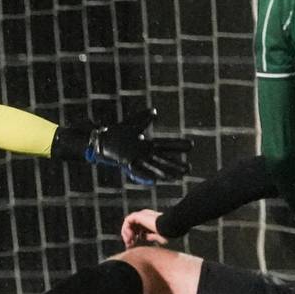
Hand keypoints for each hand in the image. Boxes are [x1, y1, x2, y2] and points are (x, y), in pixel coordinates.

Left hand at [70, 108, 190, 184]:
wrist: (102, 140)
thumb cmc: (119, 131)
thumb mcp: (134, 122)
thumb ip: (145, 117)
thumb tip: (155, 112)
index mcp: (148, 144)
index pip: (167, 145)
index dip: (178, 145)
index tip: (192, 145)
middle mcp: (145, 153)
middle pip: (164, 159)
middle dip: (176, 164)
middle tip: (189, 169)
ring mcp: (137, 159)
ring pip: (154, 167)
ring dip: (165, 172)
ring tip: (176, 178)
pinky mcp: (127, 163)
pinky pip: (138, 171)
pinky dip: (146, 175)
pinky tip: (155, 181)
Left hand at [120, 209, 167, 247]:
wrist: (169, 227)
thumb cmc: (168, 233)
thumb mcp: (158, 236)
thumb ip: (150, 236)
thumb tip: (142, 238)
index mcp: (150, 221)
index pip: (138, 228)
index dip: (134, 237)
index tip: (133, 246)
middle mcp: (145, 217)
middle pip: (132, 226)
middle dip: (129, 236)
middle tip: (129, 245)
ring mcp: (142, 215)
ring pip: (128, 224)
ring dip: (127, 234)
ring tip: (129, 242)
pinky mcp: (138, 215)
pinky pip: (127, 221)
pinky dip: (126, 229)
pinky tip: (131, 237)